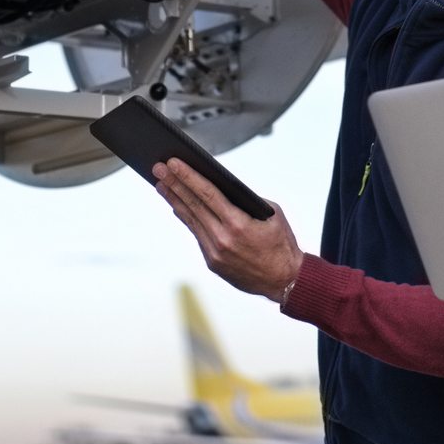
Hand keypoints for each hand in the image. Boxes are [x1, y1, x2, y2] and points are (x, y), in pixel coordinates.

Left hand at [153, 159, 303, 299]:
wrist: (284, 281)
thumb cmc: (282, 244)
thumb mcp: (272, 214)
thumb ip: (247, 200)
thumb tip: (224, 188)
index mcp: (238, 224)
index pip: (207, 193)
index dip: (188, 176)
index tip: (174, 162)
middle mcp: (222, 239)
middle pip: (192, 204)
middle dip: (173, 183)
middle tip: (158, 168)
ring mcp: (214, 252)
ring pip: (190, 220)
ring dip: (174, 199)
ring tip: (161, 184)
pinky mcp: (212, 262)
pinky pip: (197, 234)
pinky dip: (187, 218)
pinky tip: (178, 205)